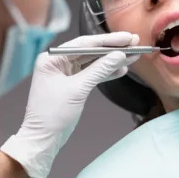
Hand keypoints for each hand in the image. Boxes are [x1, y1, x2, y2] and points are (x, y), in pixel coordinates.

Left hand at [0, 32, 138, 177]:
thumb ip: (99, 70)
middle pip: (90, 51)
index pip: (84, 43)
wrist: (44, 139)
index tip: (127, 38)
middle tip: (134, 43)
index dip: (108, 40)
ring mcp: (65, 73)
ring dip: (112, 60)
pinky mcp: (73, 84)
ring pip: (93, 62)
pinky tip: (122, 70)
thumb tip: (120, 56)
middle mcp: (58, 62)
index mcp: (52, 58)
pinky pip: (92, 74)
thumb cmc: (53, 114)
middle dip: (112, 49)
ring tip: (133, 56)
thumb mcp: (78, 89)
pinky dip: (106, 72)